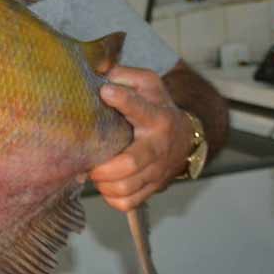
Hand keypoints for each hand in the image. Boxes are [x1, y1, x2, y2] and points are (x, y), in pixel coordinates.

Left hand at [89, 65, 192, 210]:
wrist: (185, 137)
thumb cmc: (156, 106)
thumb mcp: (146, 83)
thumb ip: (123, 74)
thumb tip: (99, 71)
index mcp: (156, 116)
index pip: (140, 108)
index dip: (123, 100)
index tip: (106, 92)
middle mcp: (158, 146)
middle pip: (129, 163)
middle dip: (102, 167)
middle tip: (89, 161)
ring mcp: (157, 171)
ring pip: (125, 188)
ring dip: (102, 184)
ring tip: (94, 172)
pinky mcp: (153, 188)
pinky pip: (127, 203)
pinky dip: (111, 197)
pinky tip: (105, 184)